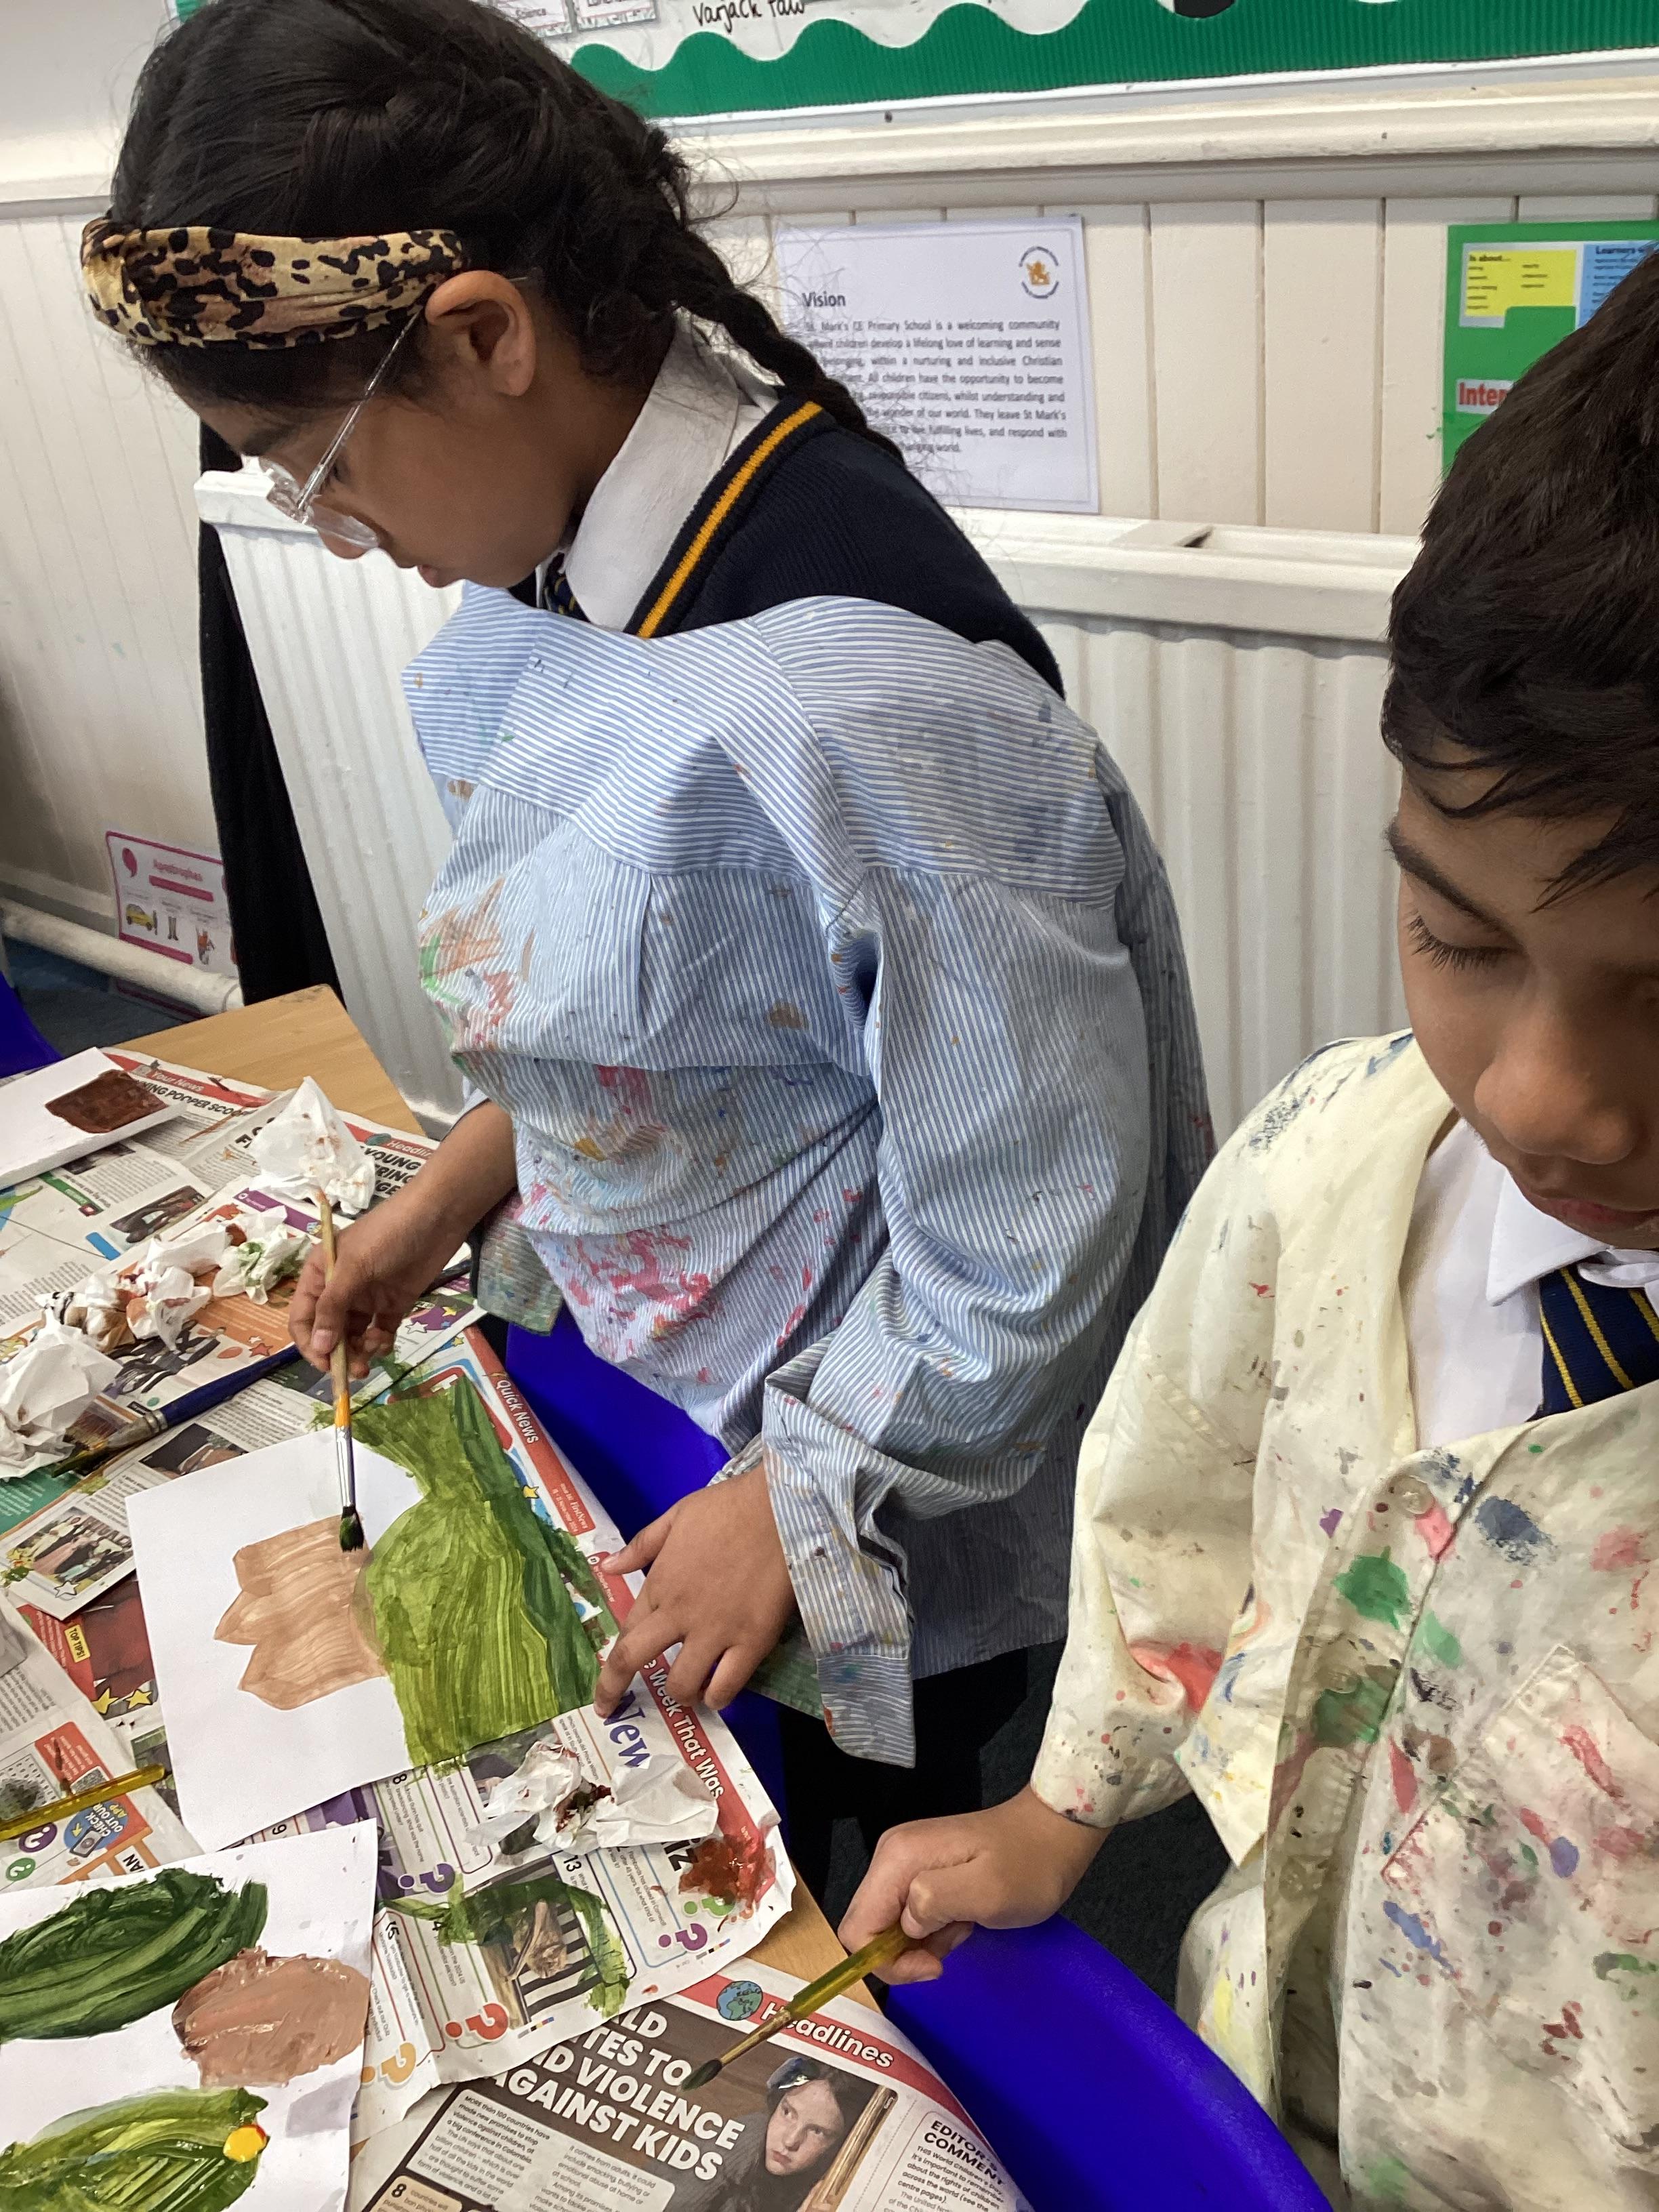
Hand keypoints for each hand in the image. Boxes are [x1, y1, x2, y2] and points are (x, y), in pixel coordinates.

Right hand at [288, 1181, 464, 1377]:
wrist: (437, 1217)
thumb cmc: (388, 1234)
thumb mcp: (355, 1267)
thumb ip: (334, 1308)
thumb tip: (319, 1347)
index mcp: (320, 1275)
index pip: (303, 1317)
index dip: (310, 1343)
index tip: (324, 1364)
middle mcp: (339, 1289)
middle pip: (328, 1332)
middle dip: (338, 1353)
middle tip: (354, 1370)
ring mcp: (366, 1298)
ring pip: (353, 1337)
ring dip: (359, 1351)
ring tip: (373, 1353)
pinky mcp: (393, 1304)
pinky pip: (379, 1333)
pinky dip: (380, 1343)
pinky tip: (386, 1340)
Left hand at [593, 1462, 795, 1714]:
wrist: (779, 1510)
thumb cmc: (728, 1508)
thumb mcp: (676, 1516)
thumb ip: (641, 1545)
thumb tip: (607, 1568)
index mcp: (659, 1584)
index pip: (626, 1632)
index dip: (611, 1661)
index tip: (606, 1682)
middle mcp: (679, 1614)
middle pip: (633, 1660)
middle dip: (614, 1689)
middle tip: (610, 1708)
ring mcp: (715, 1631)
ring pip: (683, 1684)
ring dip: (680, 1695)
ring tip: (689, 1693)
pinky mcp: (751, 1642)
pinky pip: (727, 1686)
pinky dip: (718, 1697)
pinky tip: (718, 1695)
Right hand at [838, 1788, 1107, 1983]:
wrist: (1055, 1833)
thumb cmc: (1028, 1865)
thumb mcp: (986, 1891)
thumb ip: (933, 1904)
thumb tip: (905, 1923)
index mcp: (898, 1859)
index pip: (856, 1928)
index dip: (886, 1960)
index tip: (932, 1964)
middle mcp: (892, 1857)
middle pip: (869, 1927)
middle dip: (906, 1952)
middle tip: (954, 1941)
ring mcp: (907, 1863)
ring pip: (891, 1926)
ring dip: (924, 1942)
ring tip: (965, 1926)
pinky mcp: (923, 1871)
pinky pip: (910, 1917)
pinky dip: (934, 1931)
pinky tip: (964, 1919)